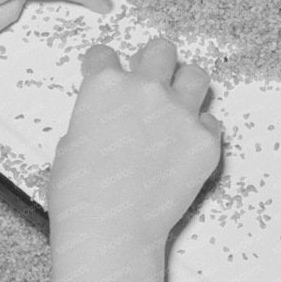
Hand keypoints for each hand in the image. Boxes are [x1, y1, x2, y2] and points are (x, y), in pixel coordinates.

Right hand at [48, 38, 221, 248]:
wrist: (111, 230)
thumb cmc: (79, 195)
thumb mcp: (69, 144)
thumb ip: (94, 117)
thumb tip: (108, 119)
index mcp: (104, 85)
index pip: (104, 54)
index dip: (101, 66)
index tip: (103, 75)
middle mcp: (146, 89)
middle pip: (161, 50)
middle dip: (152, 63)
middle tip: (147, 83)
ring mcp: (181, 113)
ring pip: (196, 75)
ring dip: (184, 86)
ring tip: (174, 107)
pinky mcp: (206, 142)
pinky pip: (211, 121)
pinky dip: (198, 130)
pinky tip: (182, 147)